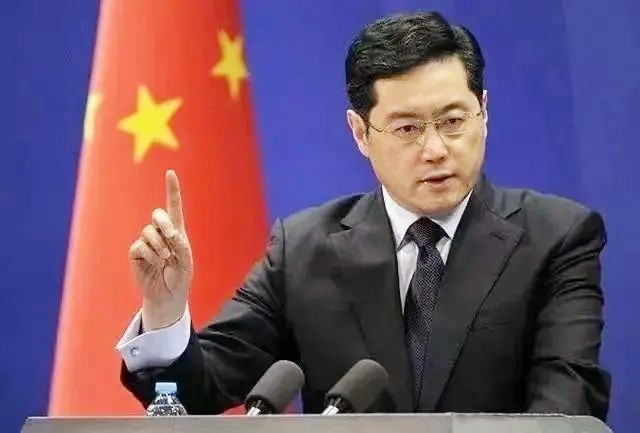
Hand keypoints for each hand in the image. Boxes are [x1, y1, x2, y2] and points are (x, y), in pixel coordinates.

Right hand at [129, 169, 193, 330]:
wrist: (168, 295)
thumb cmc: (180, 277)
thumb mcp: (186, 261)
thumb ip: (181, 246)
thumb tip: (169, 235)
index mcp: (176, 231)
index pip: (174, 206)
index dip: (172, 189)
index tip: (170, 172)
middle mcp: (161, 233)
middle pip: (158, 215)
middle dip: (165, 224)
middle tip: (173, 237)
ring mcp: (147, 242)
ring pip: (148, 232)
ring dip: (159, 245)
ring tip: (165, 259)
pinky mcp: (136, 253)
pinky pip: (139, 246)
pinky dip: (150, 254)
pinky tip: (155, 263)